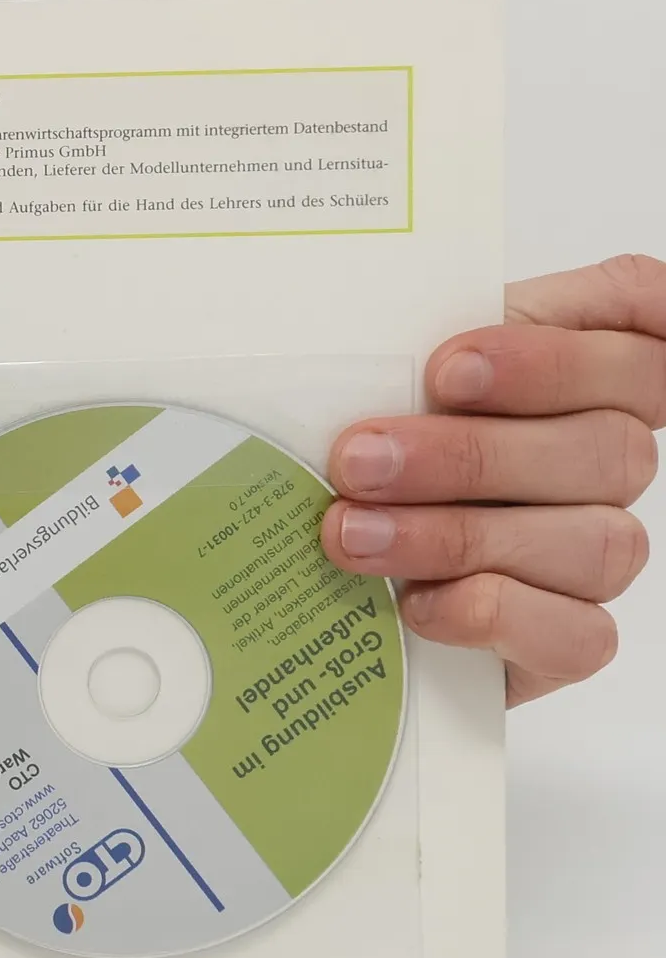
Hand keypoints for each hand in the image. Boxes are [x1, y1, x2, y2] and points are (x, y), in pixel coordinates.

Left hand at [323, 253, 661, 705]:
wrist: (323, 585)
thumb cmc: (356, 454)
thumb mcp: (368, 376)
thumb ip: (399, 340)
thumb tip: (354, 343)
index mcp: (578, 368)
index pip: (640, 317)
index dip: (557, 351)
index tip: (447, 368)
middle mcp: (607, 457)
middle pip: (609, 446)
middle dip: (467, 454)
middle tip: (358, 461)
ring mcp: (599, 549)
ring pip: (596, 541)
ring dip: (457, 536)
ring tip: (353, 534)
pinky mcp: (571, 640)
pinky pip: (580, 634)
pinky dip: (489, 613)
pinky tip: (414, 602)